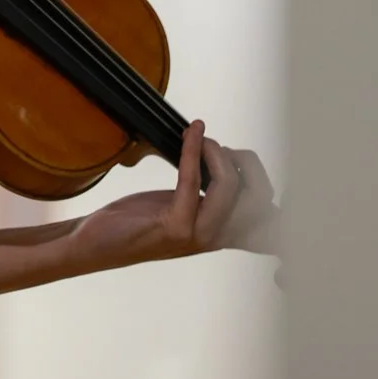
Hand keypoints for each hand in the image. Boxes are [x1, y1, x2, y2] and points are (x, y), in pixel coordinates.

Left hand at [70, 121, 281, 273]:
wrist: (94, 244)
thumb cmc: (136, 223)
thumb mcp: (180, 209)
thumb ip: (208, 195)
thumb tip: (227, 160)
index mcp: (222, 235)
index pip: (271, 232)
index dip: (282, 206)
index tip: (252, 170)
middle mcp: (216, 238)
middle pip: (260, 200)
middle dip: (247, 165)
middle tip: (219, 150)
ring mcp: (197, 235)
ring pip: (232, 188)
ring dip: (217, 153)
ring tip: (201, 141)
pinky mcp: (174, 227)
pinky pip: (193, 180)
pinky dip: (194, 149)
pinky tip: (190, 133)